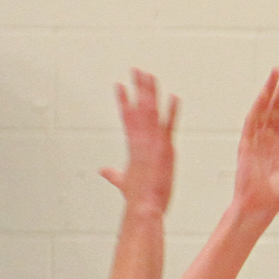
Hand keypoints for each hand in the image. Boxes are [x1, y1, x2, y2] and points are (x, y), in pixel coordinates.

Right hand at [99, 69, 178, 214]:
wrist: (144, 208)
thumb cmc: (137, 200)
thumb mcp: (124, 183)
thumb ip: (114, 175)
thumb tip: (104, 171)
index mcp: (133, 147)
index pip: (126, 118)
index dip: (123, 101)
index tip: (119, 86)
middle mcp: (140, 142)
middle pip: (138, 109)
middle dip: (137, 88)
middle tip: (137, 70)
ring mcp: (152, 144)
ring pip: (150, 112)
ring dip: (150, 92)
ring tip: (149, 75)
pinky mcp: (164, 149)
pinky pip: (169, 126)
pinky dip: (172, 111)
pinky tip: (174, 97)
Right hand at [233, 68, 278, 221]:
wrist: (261, 209)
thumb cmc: (276, 195)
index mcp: (278, 145)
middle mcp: (265, 139)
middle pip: (274, 108)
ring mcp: (255, 141)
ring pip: (262, 110)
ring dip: (269, 92)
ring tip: (277, 74)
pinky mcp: (246, 146)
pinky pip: (251, 123)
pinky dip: (257, 108)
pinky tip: (264, 94)